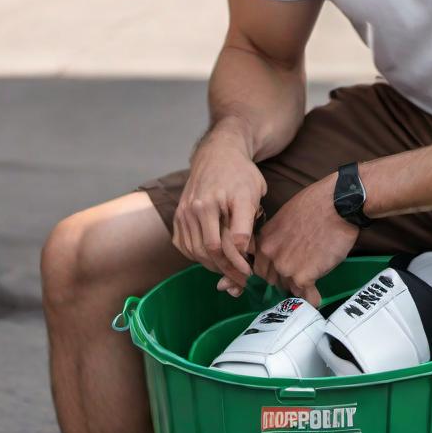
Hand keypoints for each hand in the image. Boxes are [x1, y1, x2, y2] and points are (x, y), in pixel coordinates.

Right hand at [174, 123, 264, 292]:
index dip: (239, 263)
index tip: (250, 273)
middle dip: (227, 270)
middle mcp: (197, 207)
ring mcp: (184, 211)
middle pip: (210, 251)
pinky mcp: (178, 214)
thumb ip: (246, 224)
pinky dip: (196, 256)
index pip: (227, 244)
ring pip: (195, 251)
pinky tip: (211, 258)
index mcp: (218, 201)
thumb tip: (243, 252)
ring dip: (212, 266)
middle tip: (241, 279)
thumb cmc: (241, 174)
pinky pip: (184, 245)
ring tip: (228, 271)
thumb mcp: (253, 194)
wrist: (218, 153)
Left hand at [247, 175, 358, 306]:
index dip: (271, 272)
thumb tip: (284, 249)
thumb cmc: (317, 204)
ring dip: (299, 289)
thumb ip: (279, 237)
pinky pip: (305, 297)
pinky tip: (317, 297)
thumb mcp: (287, 216)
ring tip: (310, 287)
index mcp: (265, 239)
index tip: (282, 273)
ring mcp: (285, 267)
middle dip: (285, 281)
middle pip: (273, 280)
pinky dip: (312, 298)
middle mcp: (270, 255)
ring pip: (289, 289)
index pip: (260, 267)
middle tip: (300, 278)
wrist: (337, 204)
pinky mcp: (303, 277)